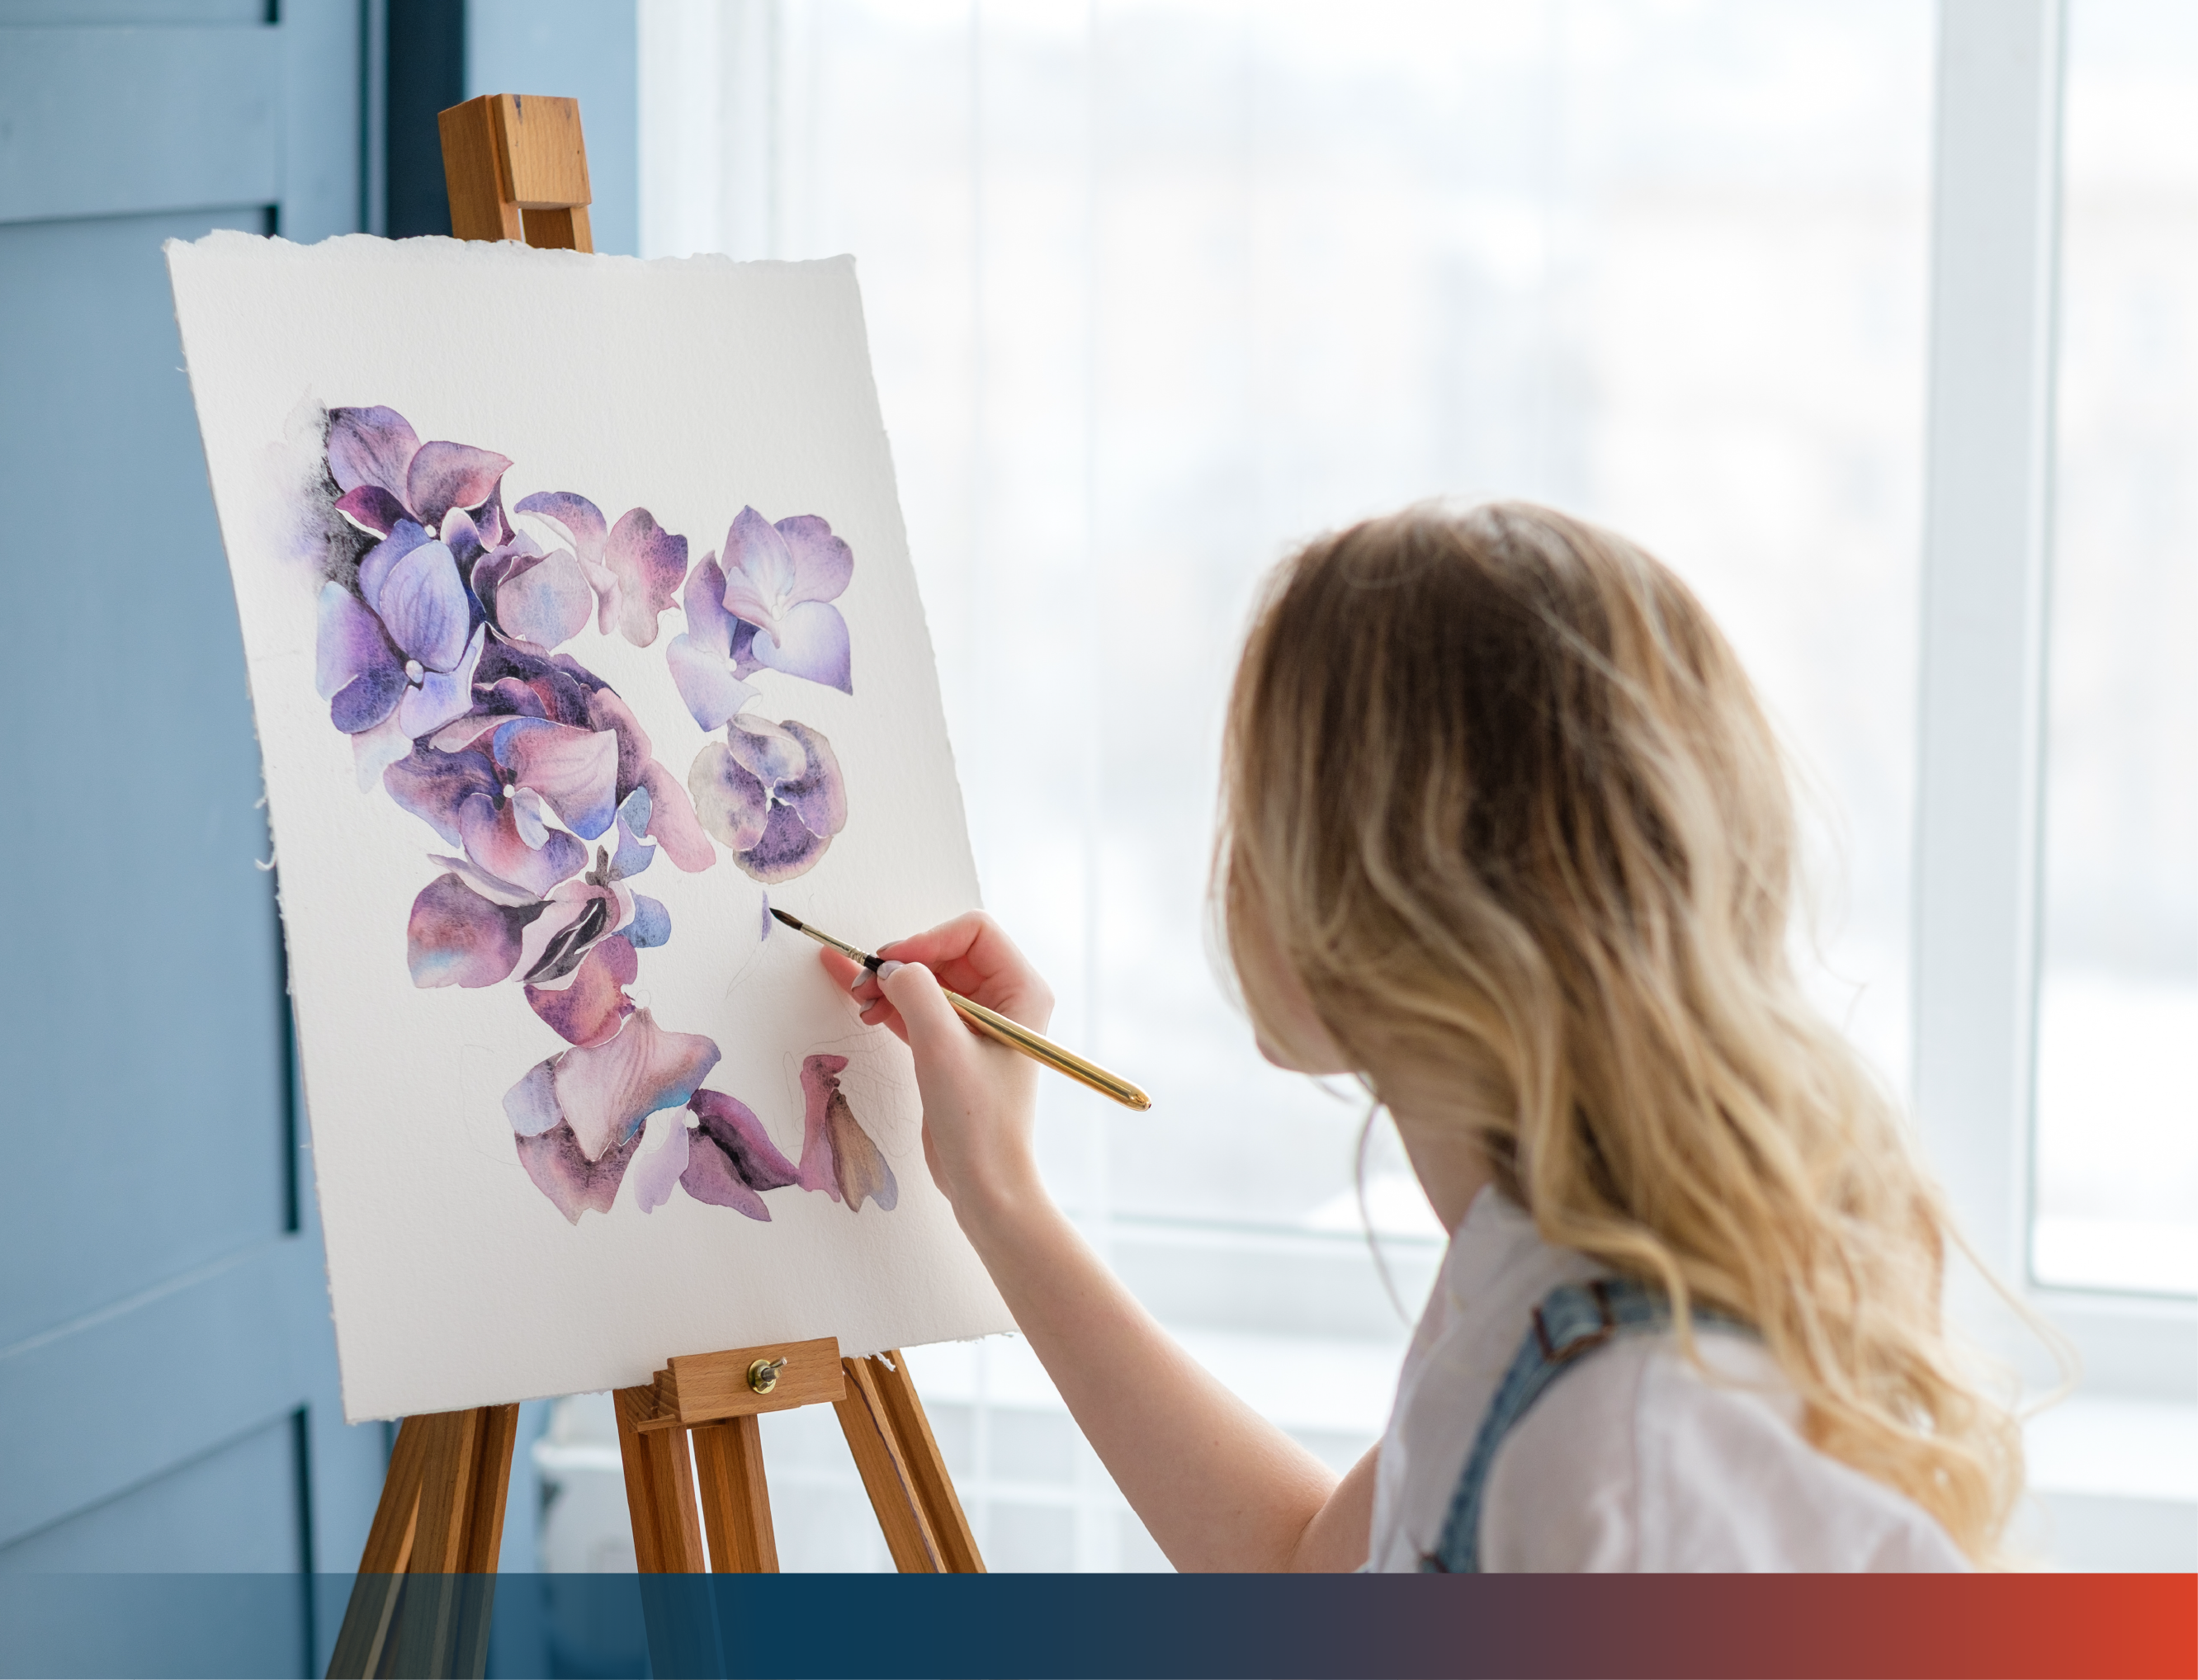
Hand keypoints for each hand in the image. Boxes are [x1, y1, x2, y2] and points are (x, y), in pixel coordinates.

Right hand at [818, 912, 1054, 1228]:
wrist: (984, 1182)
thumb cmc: (978, 1118)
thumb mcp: (941, 1045)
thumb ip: (914, 991)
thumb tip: (889, 966)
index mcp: (1022, 990)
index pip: (974, 931)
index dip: (927, 939)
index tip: (890, 964)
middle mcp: (1005, 1000)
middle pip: (946, 952)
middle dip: (902, 961)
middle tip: (862, 980)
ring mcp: (978, 1024)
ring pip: (927, 980)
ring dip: (890, 982)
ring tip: (858, 997)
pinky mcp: (953, 1046)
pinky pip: (918, 1008)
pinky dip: (891, 1004)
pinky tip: (863, 1007)